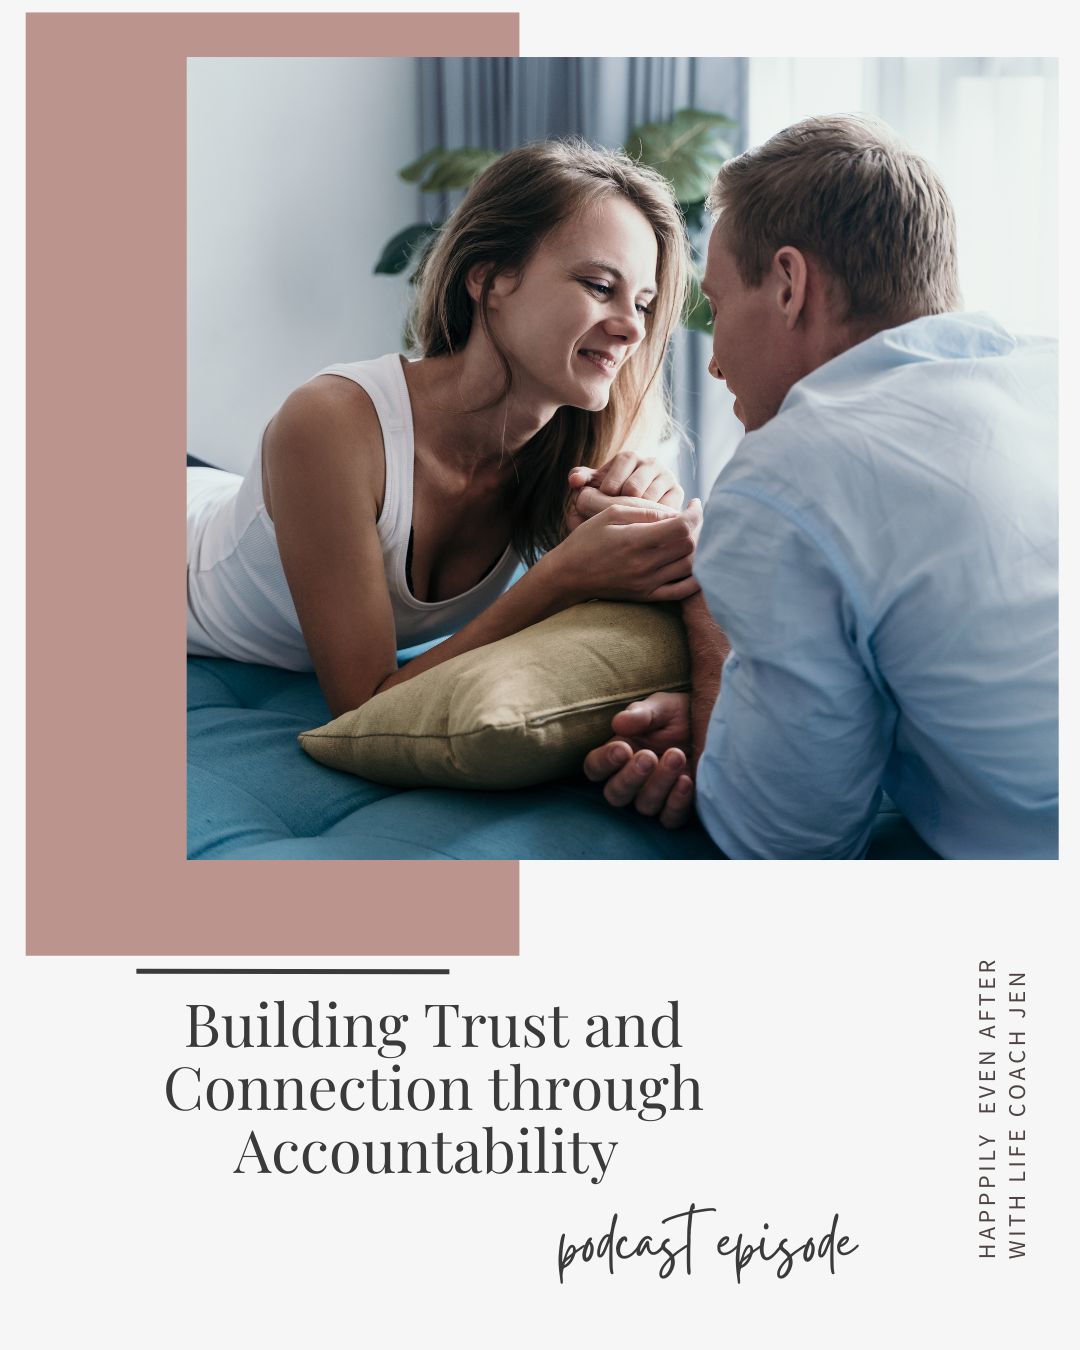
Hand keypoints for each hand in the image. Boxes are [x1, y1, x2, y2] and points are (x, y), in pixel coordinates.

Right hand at [551, 499, 701, 603]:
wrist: (568, 575)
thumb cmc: (586, 540)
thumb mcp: (609, 514)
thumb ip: (644, 512)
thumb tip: (675, 512)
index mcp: (634, 540)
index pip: (681, 527)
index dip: (695, 514)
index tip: (694, 504)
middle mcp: (644, 565)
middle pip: (690, 546)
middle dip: (699, 528)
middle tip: (694, 518)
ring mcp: (647, 583)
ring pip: (690, 567)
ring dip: (699, 549)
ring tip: (693, 536)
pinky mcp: (646, 596)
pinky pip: (681, 591)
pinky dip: (695, 579)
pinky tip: (695, 564)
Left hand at [566, 453, 683, 529]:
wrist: (632, 512)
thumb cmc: (607, 497)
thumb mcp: (592, 487)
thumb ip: (581, 479)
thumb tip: (574, 480)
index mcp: (630, 457)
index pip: (623, 464)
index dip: (611, 484)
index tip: (604, 498)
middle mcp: (652, 463)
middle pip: (635, 486)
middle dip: (622, 503)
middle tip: (614, 516)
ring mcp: (668, 478)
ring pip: (650, 500)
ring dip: (636, 515)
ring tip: (626, 525)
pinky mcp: (678, 494)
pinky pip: (665, 510)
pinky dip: (652, 520)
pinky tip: (641, 528)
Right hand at [583, 692, 694, 827]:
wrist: (714, 726)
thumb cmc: (679, 715)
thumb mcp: (662, 707)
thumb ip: (641, 714)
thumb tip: (619, 723)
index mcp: (618, 754)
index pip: (595, 768)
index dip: (603, 762)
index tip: (622, 749)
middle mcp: (631, 780)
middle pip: (615, 795)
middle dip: (630, 777)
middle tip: (649, 756)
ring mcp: (654, 796)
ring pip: (644, 806)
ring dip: (658, 784)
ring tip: (676, 756)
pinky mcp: (677, 807)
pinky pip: (669, 819)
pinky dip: (676, 803)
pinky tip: (686, 781)